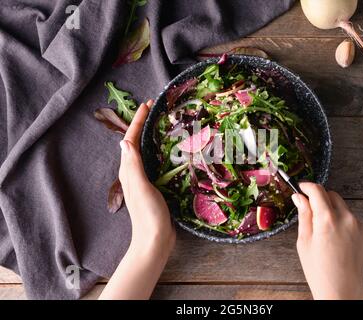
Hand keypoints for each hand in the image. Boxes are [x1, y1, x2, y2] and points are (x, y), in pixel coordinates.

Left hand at [99, 102, 174, 299]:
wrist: (155, 239)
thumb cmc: (148, 214)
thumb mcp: (140, 187)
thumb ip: (133, 165)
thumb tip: (124, 140)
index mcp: (128, 169)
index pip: (131, 139)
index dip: (138, 120)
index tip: (147, 104)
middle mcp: (133, 172)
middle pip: (137, 142)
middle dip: (144, 123)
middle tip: (156, 109)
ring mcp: (143, 179)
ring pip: (146, 150)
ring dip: (151, 135)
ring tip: (163, 123)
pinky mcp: (154, 185)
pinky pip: (155, 161)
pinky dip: (160, 149)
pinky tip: (170, 149)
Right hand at [292, 182, 362, 299]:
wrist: (344, 295)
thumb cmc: (321, 273)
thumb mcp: (304, 243)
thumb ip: (304, 216)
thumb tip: (299, 198)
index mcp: (327, 220)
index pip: (317, 190)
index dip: (307, 186)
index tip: (301, 187)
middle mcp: (347, 219)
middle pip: (332, 195)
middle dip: (320, 198)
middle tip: (310, 210)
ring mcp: (360, 226)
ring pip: (343, 207)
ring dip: (332, 210)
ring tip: (323, 232)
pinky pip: (352, 220)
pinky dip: (342, 222)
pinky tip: (336, 240)